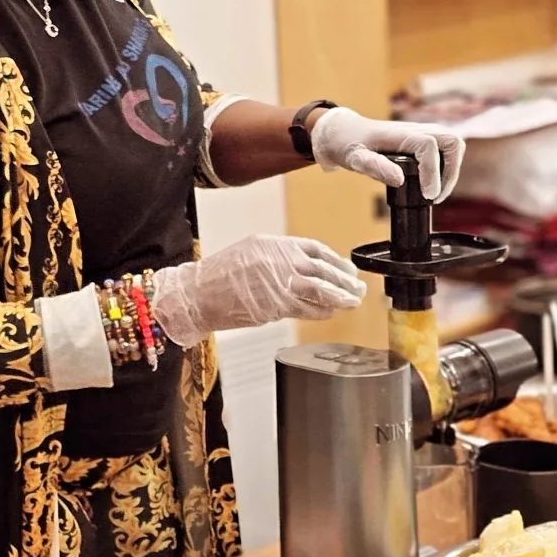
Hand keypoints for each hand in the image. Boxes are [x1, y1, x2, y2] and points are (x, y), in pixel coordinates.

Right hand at [151, 234, 366, 348]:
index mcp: (275, 244)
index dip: (336, 261)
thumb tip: (307, 269)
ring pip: (320, 291)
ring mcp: (278, 283)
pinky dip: (322, 311)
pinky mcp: (275, 306)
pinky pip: (306, 309)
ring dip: (340, 298)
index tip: (348, 269)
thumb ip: (280, 258)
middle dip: (344, 280)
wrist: (198, 293)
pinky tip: (331, 312)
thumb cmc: (221, 274)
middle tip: (358, 288)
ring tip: (352, 302)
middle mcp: (280, 260)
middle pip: (324, 270)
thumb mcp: (253, 252)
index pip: (316, 250)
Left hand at [310, 107, 464, 200]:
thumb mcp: (354, 158)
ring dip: (451, 171)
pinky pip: (446, 151)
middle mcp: (416, 129)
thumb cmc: (348, 144)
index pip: (429, 146)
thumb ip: (374, 167)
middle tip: (435, 196)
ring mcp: (422, 132)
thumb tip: (399, 180)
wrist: (346, 133)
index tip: (428, 196)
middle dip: (451, 172)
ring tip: (435, 194)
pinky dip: (446, 168)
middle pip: (453, 142)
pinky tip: (431, 185)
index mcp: (400, 133)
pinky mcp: (424, 140)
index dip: (433, 172)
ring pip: (454, 145)